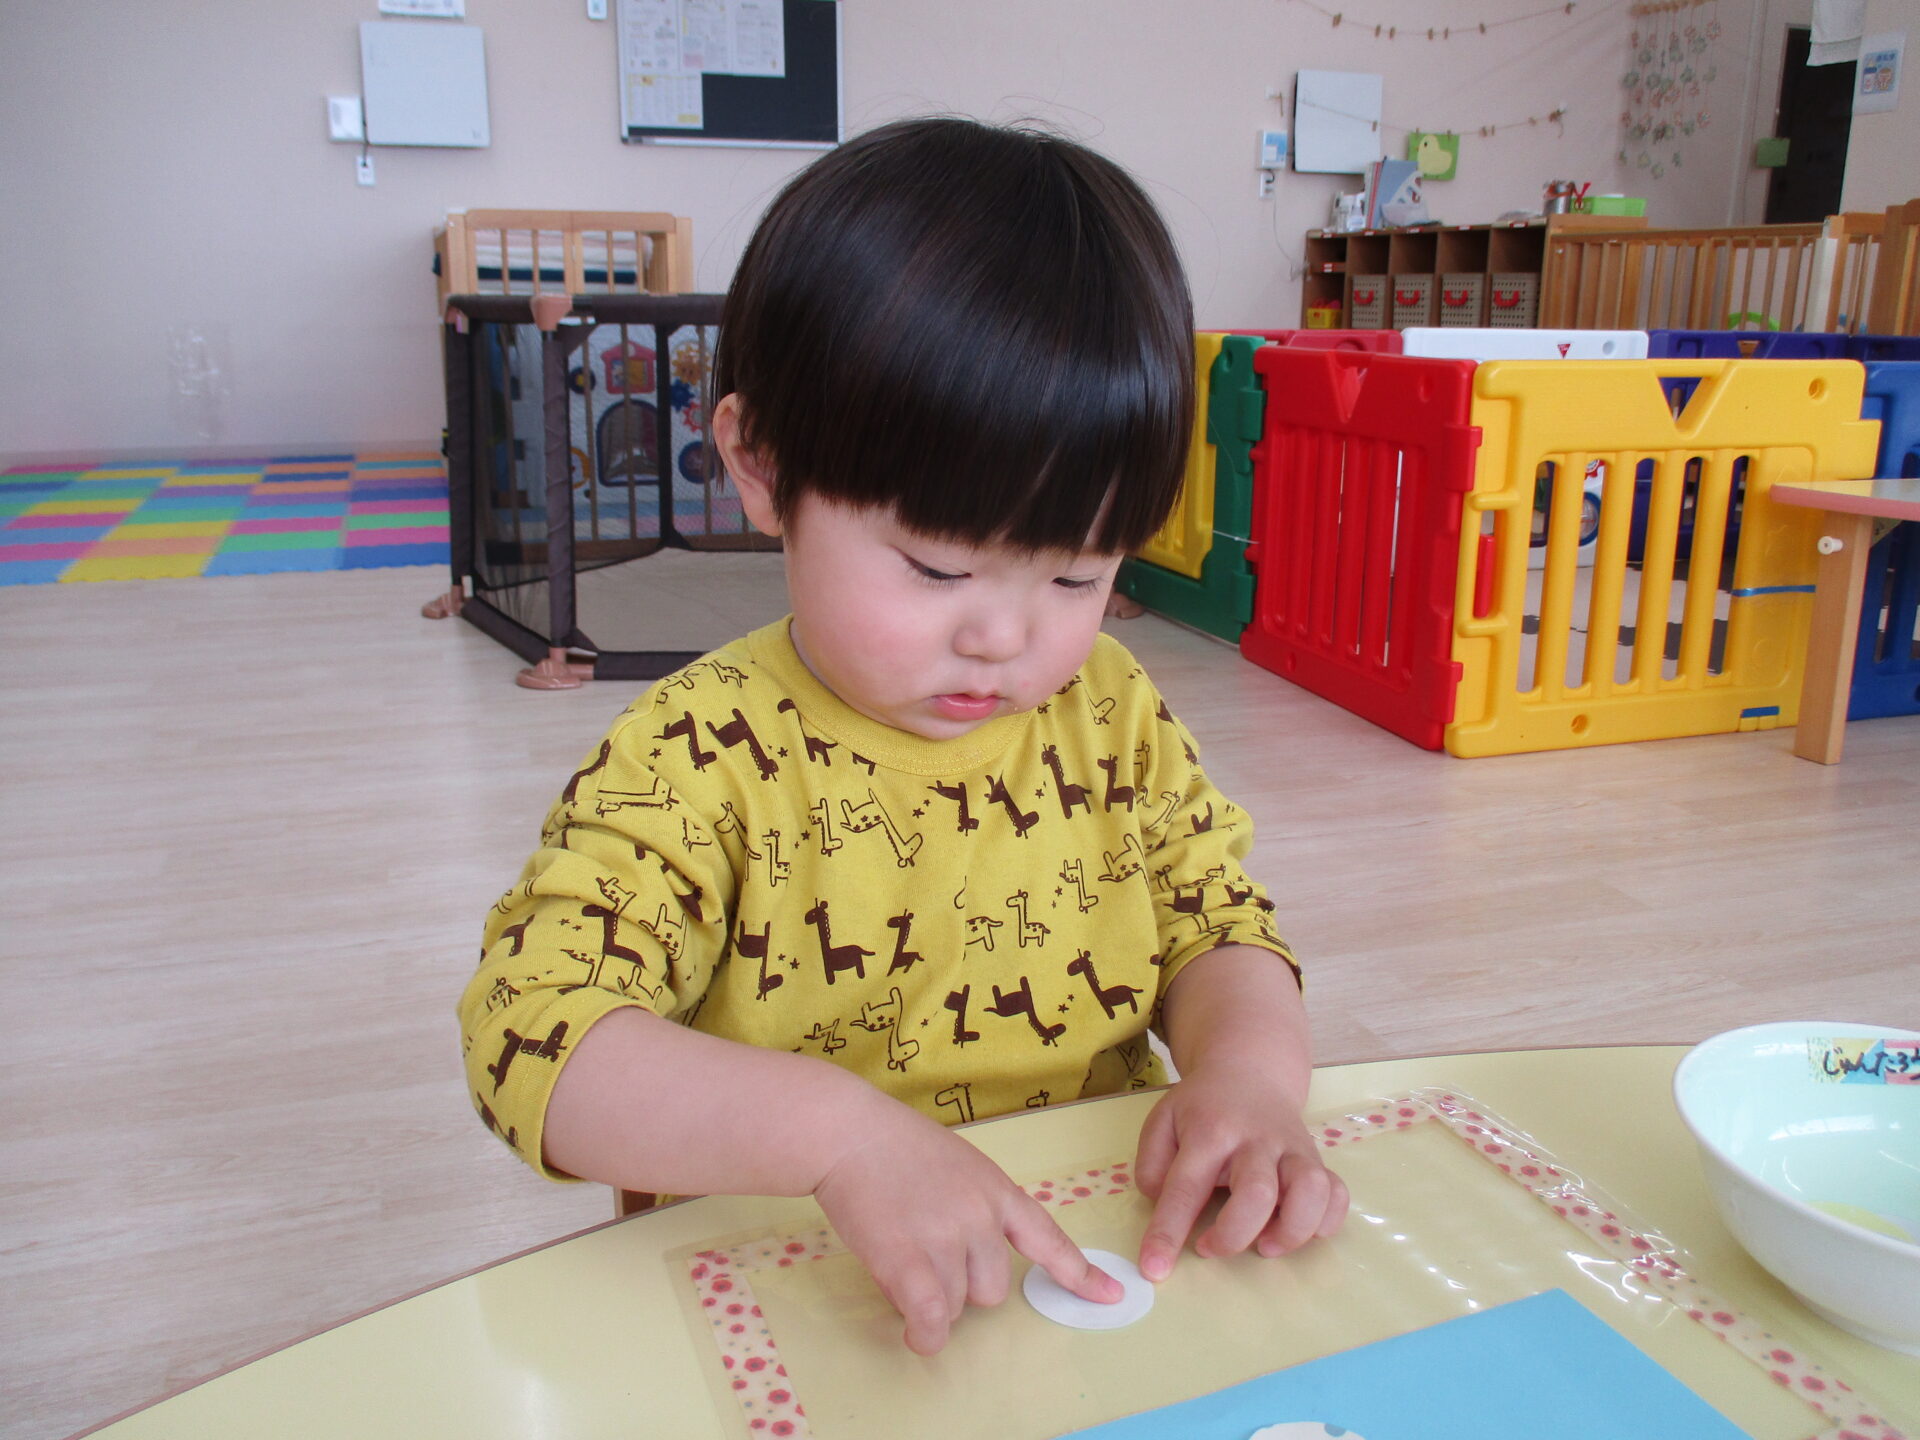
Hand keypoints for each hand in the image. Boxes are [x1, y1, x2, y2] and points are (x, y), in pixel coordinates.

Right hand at [814, 1101, 1121, 1354]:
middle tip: (926, 1256)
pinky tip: (915, 1332)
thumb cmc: (893, 1146)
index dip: (1079, 1273)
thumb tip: (969, 1259)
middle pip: (995, 1289)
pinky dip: (925, 1334)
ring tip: (901, 1261)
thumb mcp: (957, 1164)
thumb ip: (976, 1205)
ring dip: (933, 1300)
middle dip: (963, 1286)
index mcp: (997, 1190)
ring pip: (959, 1304)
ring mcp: (947, 1238)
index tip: (1111, 1295)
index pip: (1047, 1237)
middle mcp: (981, 1216)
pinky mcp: (908, 1261)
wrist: (848, 1133)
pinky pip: (931, 1318)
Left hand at [1133, 1055, 1348, 1281]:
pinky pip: (1337, 1195)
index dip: (1168, 1232)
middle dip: (1234, 1234)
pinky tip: (1300, 1230)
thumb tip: (1160, 1206)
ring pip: (1311, 1191)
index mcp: (1210, 1131)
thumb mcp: (1162, 1121)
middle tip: (1210, 1247)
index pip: (1186, 1186)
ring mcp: (1293, 1150)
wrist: (1250, 1071)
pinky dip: (1325, 1222)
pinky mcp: (1318, 1159)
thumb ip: (1151, 1164)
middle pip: (1257, 1192)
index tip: (1155, 1269)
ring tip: (1264, 1245)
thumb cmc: (1202, 1108)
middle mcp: (1256, 1141)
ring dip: (1290, 1231)